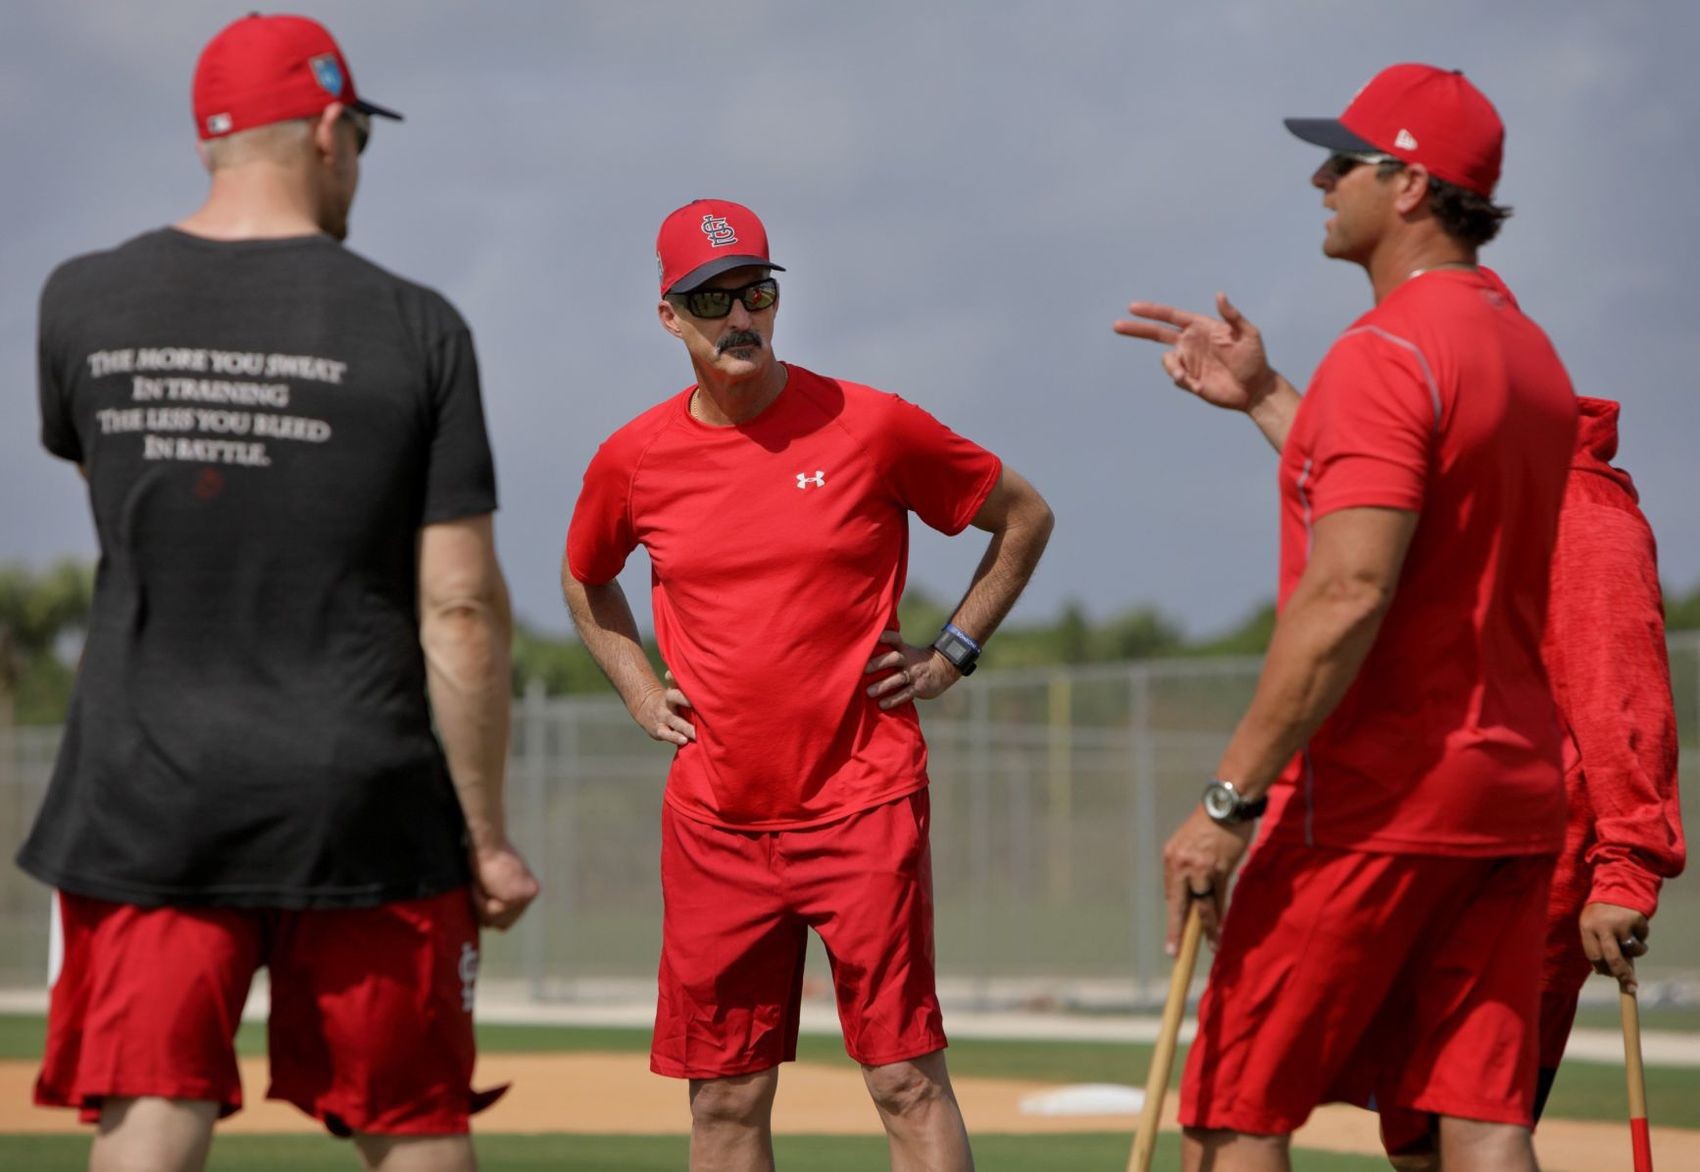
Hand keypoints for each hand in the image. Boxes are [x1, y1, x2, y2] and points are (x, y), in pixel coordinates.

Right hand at [471, 842, 539, 930]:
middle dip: (486, 914)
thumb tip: (494, 924)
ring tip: (478, 884)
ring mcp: (522, 899)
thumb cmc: (488, 855)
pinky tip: (478, 884)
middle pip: (504, 923)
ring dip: (479, 904)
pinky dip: (478, 899)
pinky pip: (488, 911)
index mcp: (530, 889)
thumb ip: (502, 896)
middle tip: (477, 894)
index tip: (482, 900)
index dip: (492, 913)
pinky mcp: (512, 898)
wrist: (487, 841)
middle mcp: (530, 895)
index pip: (511, 916)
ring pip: (493, 918)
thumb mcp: (502, 877)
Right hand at [633, 671, 694, 745]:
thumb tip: (711, 681)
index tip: (681, 674)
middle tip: (700, 704)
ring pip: (675, 720)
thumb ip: (686, 686)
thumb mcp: (675, 688)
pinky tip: (684, 740)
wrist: (645, 708)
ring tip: (695, 733)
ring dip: (686, 727)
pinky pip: (668, 734)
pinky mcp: (660, 730)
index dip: (674, 676)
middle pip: (675, 697)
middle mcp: (668, 702)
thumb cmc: (670, 699)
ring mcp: (663, 716)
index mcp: (673, 689)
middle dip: (686, 699)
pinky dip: (676, 737)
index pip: (673, 679)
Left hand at [863, 630, 959, 710]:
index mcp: (905, 650)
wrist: (945, 669)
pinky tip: (882, 704)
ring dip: (884, 685)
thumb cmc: (919, 662)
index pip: (895, 639)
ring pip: (898, 678)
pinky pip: (905, 694)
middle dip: (879, 663)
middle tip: (864, 669)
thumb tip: (867, 657)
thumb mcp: (909, 652)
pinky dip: (894, 699)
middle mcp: (909, 660)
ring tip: (869, 692)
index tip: (877, 636)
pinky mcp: (919, 688)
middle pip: (894, 658)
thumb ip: (892, 653)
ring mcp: (915, 674)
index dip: (886, 636)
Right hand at [1114, 292, 1276, 412]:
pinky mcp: (1188, 380)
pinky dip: (1183, 381)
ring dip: (1173, 368)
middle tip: (1116, 326)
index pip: (1170, 316)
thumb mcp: (1248, 333)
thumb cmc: (1254, 358)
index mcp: (1200, 327)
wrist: (1255, 389)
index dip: (1152, 311)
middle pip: (1156, 333)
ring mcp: (1188, 362)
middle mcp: (1190, 343)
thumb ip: (1232, 315)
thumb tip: (1219, 295)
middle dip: (1136, 329)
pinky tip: (1199, 386)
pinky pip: (1176, 378)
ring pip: (1166, 361)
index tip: (1133, 307)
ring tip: (1186, 379)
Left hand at [1162, 805, 1252, 954]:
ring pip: (1203, 906)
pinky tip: (1220, 928)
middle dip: (1177, 931)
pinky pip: (1219, 899)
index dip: (1176, 915)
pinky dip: (1220, 915)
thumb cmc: (1210, 824)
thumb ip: (1186, 865)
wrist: (1227, 805)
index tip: (1174, 932)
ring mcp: (1201, 869)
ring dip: (1207, 929)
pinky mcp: (1221, 870)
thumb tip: (1190, 889)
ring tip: (1211, 946)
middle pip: (1179, 906)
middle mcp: (1182, 865)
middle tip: (1174, 952)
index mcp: (1171, 858)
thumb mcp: (1187, 843)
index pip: (1171, 894)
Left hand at [1579, 902, 1650, 992]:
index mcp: (1587, 926)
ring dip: (1635, 951)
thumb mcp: (1591, 923)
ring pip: (1633, 951)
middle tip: (1631, 986)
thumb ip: (1595, 945)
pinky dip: (1641, 937)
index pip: (1593, 955)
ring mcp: (1621, 923)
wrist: (1618, 884)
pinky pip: (1643, 939)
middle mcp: (1603, 925)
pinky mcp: (1637, 919)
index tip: (1612, 977)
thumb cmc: (1601, 911)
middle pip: (1613, 958)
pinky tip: (1634, 925)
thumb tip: (1603, 972)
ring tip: (1630, 939)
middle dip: (1623, 975)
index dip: (1602, 969)